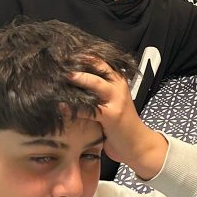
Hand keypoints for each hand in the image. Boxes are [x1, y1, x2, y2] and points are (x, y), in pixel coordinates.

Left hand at [69, 63, 166, 178]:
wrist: (136, 143)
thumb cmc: (121, 123)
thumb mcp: (113, 101)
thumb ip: (99, 91)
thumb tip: (72, 81)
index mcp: (119, 80)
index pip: (101, 61)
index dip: (84, 56)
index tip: (66, 53)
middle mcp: (118, 86)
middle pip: (98, 68)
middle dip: (78, 64)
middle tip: (60, 61)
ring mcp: (116, 100)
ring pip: (95, 84)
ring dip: (76, 80)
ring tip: (59, 78)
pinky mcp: (111, 115)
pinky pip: (89, 109)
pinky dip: (74, 108)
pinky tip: (61, 107)